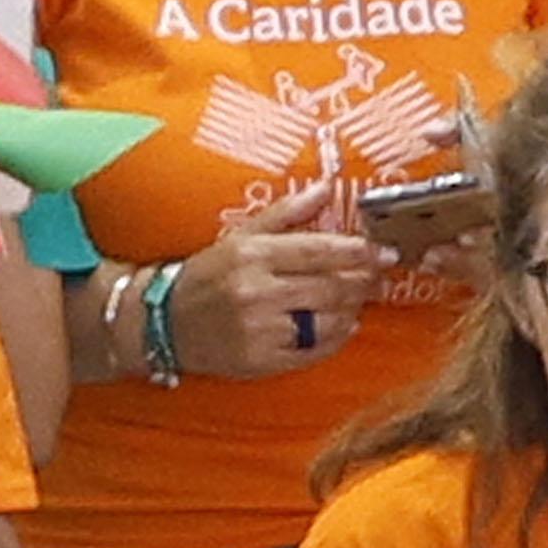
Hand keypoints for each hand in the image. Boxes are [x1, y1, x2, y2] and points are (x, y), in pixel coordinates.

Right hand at [171, 191, 391, 379]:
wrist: (164, 323)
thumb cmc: (207, 275)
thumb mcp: (240, 236)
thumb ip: (286, 213)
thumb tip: (326, 186)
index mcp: (253, 254)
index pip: (319, 250)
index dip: (358, 251)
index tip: (383, 251)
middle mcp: (258, 292)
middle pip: (330, 286)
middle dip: (364, 281)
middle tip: (382, 276)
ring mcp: (261, 330)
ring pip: (328, 321)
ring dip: (353, 310)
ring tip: (362, 299)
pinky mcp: (262, 361)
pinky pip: (314, 350)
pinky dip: (337, 338)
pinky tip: (344, 325)